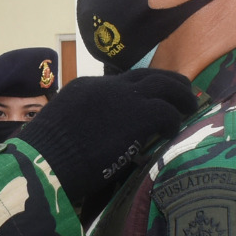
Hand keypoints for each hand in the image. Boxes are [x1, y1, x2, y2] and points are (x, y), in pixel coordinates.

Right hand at [18, 69, 197, 205]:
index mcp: (86, 87)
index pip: (122, 81)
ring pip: (165, 85)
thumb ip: (80, 122)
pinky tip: (173, 131)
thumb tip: (90, 137)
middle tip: (182, 93)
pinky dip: (174, 120)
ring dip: (181, 96)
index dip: (141, 89)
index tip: (152, 98)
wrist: (46, 160)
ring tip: (190, 107)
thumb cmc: (45, 154)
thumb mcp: (60, 126)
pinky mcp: (139, 116)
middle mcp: (108, 86)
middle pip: (148, 75)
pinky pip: (168, 112)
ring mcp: (125, 98)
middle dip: (169, 82)